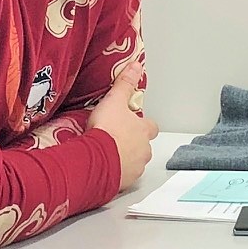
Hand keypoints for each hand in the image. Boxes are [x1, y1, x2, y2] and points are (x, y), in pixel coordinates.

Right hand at [87, 68, 155, 190]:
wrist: (97, 159)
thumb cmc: (107, 130)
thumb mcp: (114, 100)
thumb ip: (125, 83)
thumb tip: (136, 66)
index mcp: (144, 131)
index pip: (151, 127)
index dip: (143, 124)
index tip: (133, 122)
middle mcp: (144, 151)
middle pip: (143, 146)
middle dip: (134, 144)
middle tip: (116, 138)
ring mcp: (135, 169)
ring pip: (134, 162)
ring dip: (124, 159)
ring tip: (107, 153)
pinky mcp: (124, 183)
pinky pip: (122, 177)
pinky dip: (115, 172)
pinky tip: (103, 167)